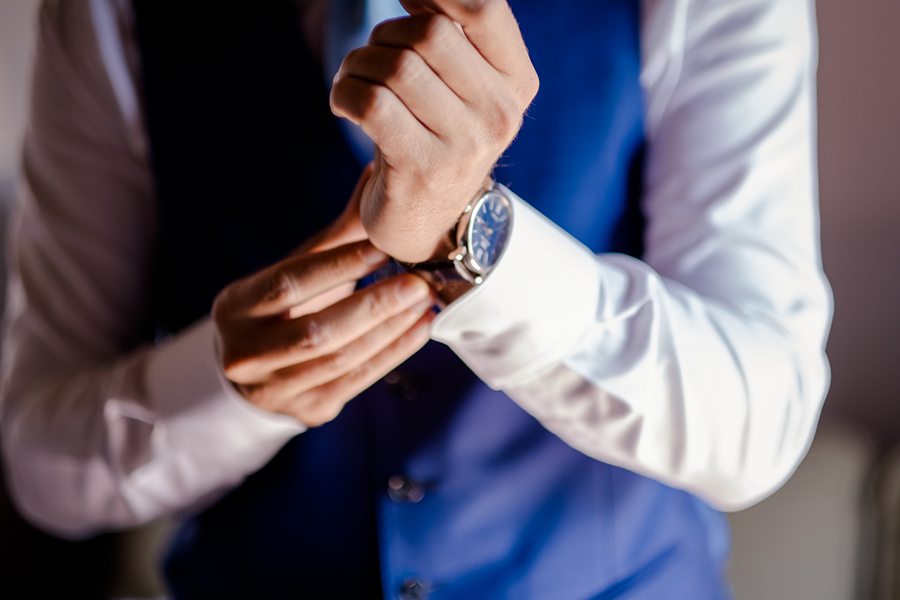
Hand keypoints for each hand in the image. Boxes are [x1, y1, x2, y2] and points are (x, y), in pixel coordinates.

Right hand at [211, 170, 435, 426]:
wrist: (250, 376)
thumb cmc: (279, 311)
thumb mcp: (291, 273)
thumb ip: (335, 238)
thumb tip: (376, 176)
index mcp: (237, 307)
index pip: (291, 283)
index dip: (340, 264)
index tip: (384, 245)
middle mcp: (247, 353)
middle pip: (317, 330)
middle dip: (374, 305)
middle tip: (417, 282)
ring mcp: (275, 390)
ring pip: (341, 360)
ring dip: (390, 330)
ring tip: (424, 303)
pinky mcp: (308, 411)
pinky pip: (357, 382)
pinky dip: (393, 355)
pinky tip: (420, 329)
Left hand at [330, 0, 538, 261]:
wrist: (428, 222)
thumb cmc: (435, 139)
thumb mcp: (459, 86)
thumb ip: (449, 34)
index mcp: (516, 82)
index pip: (485, 8)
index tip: (406, 1)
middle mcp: (500, 113)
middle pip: (430, 35)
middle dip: (384, 36)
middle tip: (369, 59)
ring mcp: (465, 145)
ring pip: (397, 67)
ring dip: (357, 66)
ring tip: (352, 83)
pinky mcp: (423, 168)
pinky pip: (372, 103)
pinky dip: (345, 94)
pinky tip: (345, 106)